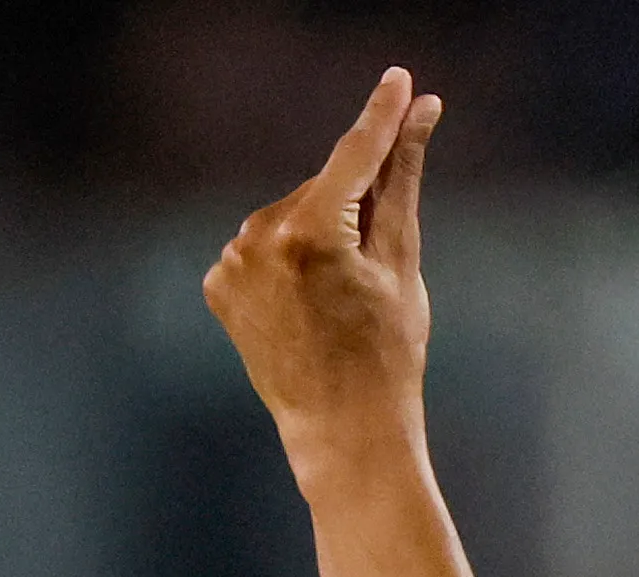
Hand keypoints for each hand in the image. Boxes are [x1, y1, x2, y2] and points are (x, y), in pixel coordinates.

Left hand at [202, 69, 443, 471]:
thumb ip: (402, 183)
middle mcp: (259, 238)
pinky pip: (261, 249)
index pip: (354, 156)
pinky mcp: (217, 284)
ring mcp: (231, 262)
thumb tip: (421, 117)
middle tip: (377, 264)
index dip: (383, 117)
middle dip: (352, 205)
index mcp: (311, 233)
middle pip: (320, 190)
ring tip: (339, 299)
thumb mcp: (402, 265)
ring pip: (289, 218)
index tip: (401, 80)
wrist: (342, 433)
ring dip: (318, 235)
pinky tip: (306, 306)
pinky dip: (287, 262)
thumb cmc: (388, 356)